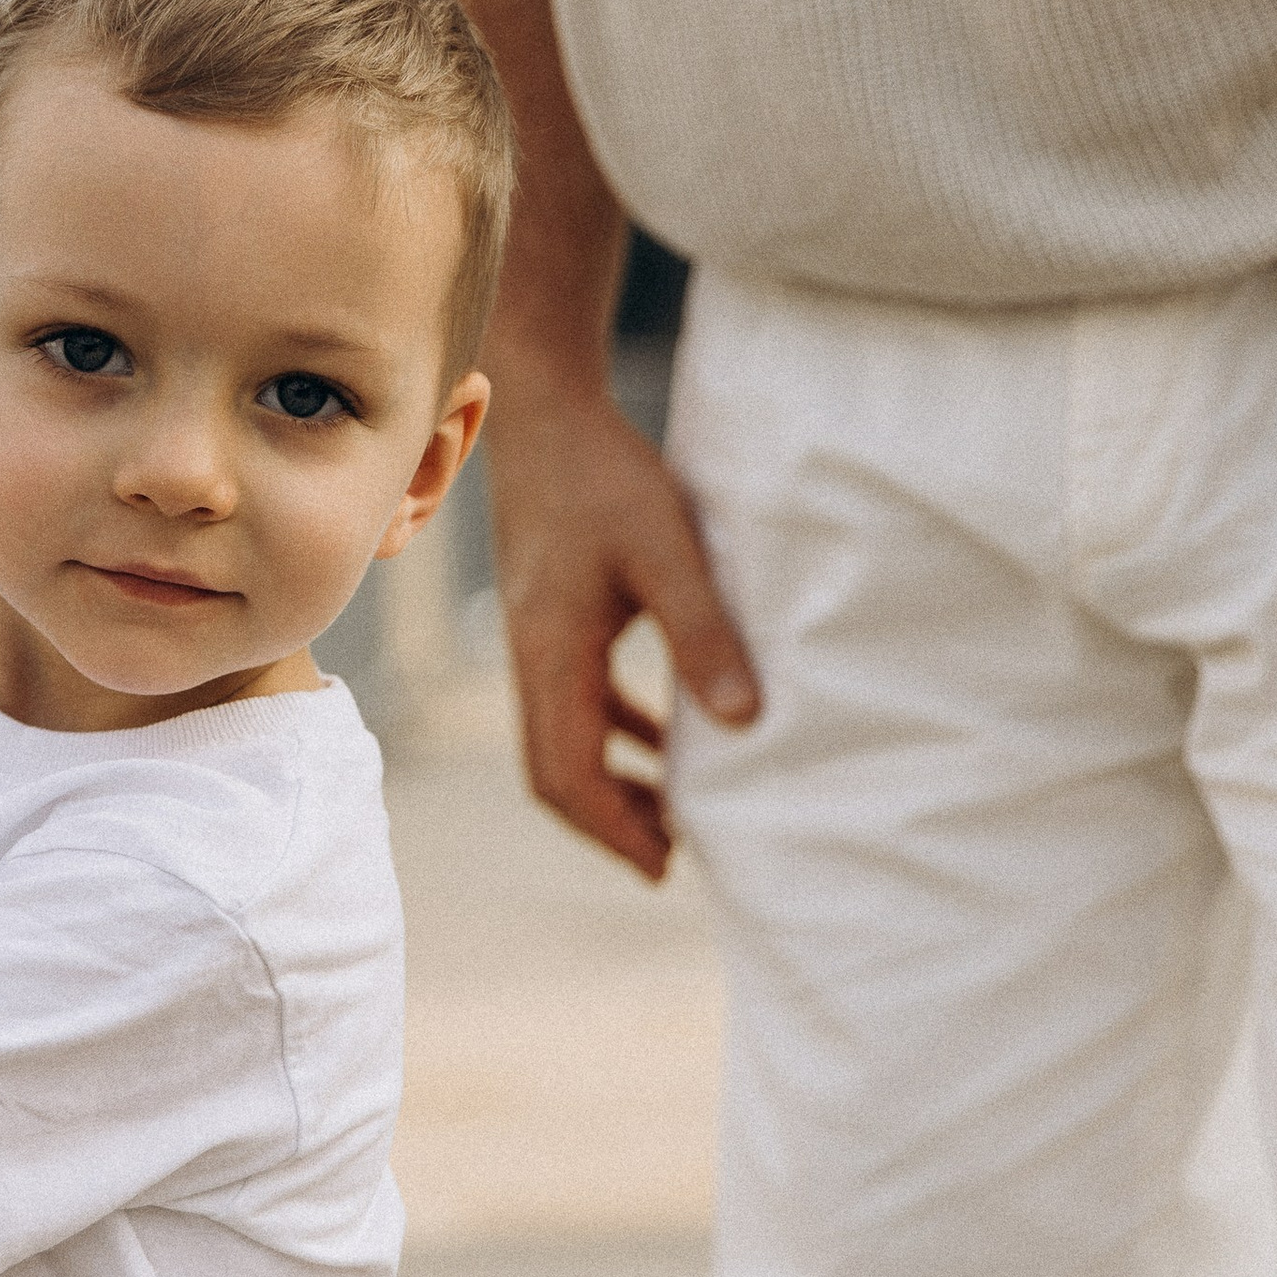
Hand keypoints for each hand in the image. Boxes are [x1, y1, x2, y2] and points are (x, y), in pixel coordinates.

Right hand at [488, 384, 758, 881]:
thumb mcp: (666, 551)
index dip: (611, 828)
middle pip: (555, 770)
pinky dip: (618, 732)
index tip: (664, 865)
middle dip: (609, 822)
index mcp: (550, 653)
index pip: (564, 772)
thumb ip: (702, 633)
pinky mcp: (554, 617)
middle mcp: (533, 657)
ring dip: (613, 782)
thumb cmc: (603, 475)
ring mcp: (538, 639)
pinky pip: (578, 698)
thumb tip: (744, 722)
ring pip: (564, 738)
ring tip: (674, 813)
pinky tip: (664, 736)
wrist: (546, 411)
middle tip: (673, 859)